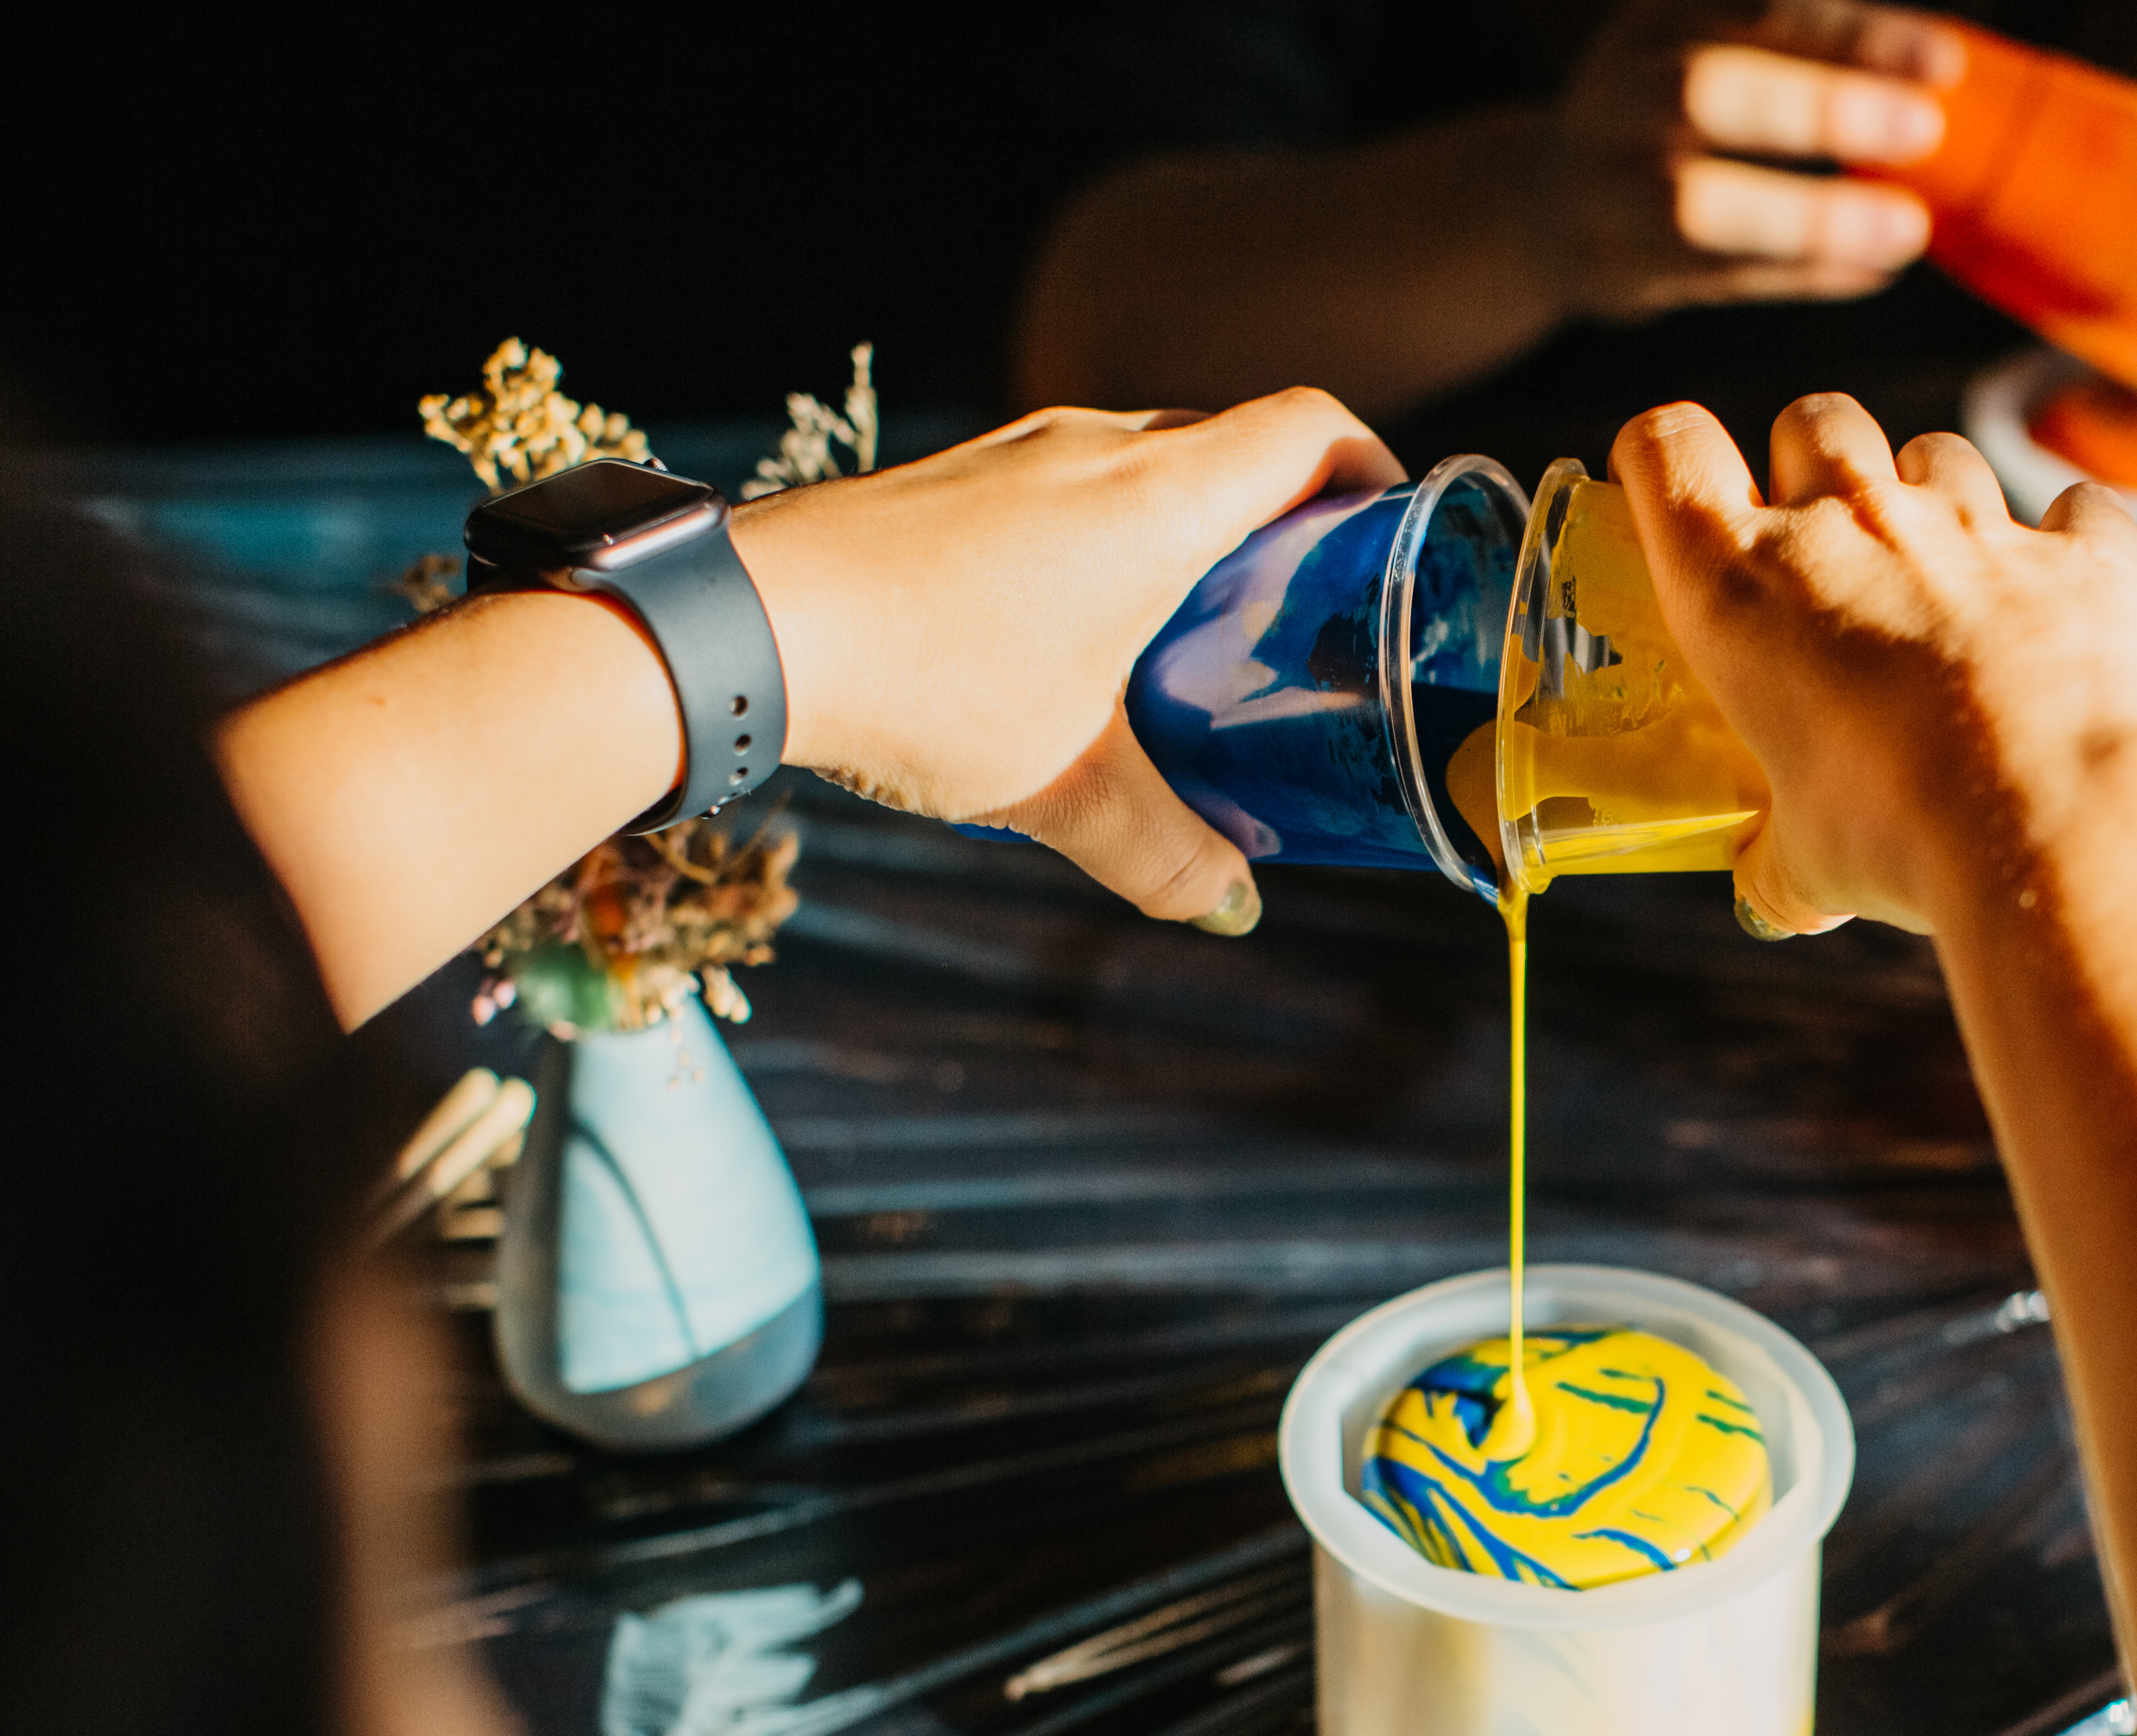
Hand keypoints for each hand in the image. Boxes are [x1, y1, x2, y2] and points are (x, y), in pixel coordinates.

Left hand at [728, 389, 1399, 928]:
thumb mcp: (1064, 784)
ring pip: (1137, 460)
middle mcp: (1094, 445)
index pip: (1307, 423)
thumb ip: (1163, 851)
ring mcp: (1011, 452)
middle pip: (1229, 441)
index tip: (1387, 527)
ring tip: (1189, 629)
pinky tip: (1070, 632)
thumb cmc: (925, 682)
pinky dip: (1099, 536)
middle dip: (1282, 512)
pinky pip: (1060, 484)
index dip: (1368, 461)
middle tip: (1299, 607)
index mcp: (1160, 495)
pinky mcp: (945, 478)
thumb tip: (1230, 911)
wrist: (749, 622)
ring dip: (1182, 525)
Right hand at [1546, 1, 1958, 323]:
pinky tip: (1873, 270)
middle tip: (1925, 130)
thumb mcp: (1710, 42)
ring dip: (1811, 219)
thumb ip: (1797, 44)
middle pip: (1709, 92)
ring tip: (1909, 230)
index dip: (1853, 34)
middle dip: (1821, 109)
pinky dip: (1801, 274)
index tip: (1946, 60)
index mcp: (1664, 21)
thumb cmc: (1671, 112)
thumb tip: (1945, 68)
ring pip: (1700, 207)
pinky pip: (1715, 276)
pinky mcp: (1620, 265)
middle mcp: (1623, 93)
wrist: (1548, 203)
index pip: (1760, 11)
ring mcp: (1610, 186)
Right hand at [1609, 392, 2136, 937]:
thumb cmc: (1900, 837)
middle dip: (1809, 461)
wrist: (2061, 820)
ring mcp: (1974, 527)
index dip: (1660, 456)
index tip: (1665, 489)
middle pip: (1813, 421)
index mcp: (1746, 588)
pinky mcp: (2081, 552)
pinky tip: (2060, 595)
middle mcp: (1855, 527)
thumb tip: (1775, 895)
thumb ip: (1782, 861)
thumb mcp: (1808, 862)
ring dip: (1931, 498)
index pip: (1669, 452)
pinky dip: (2065, 541)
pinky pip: (2072, 510)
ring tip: (1942, 581)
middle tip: (1822, 542)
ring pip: (1937, 453)